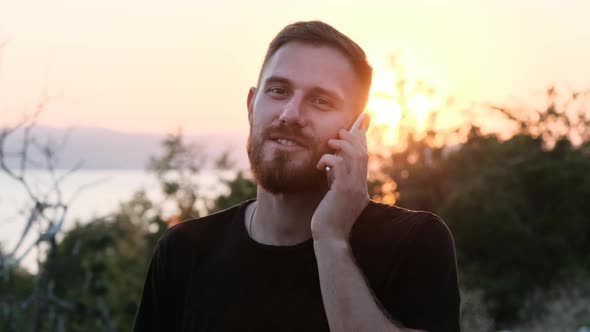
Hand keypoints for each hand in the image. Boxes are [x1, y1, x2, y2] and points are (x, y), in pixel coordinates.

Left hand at [312, 114, 370, 241]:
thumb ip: (337, 182)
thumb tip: (331, 166)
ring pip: (356, 156)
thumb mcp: (335, 197)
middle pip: (363, 154)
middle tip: (341, 131)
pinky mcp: (343, 190)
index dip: (361, 142)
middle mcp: (361, 187)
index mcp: (360, 188)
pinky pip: (338, 164)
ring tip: (331, 142)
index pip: (364, 160)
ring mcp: (354, 188)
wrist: (330, 239)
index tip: (359, 126)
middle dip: (353, 138)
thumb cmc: (328, 221)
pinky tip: (319, 166)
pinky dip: (328, 159)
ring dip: (343, 144)